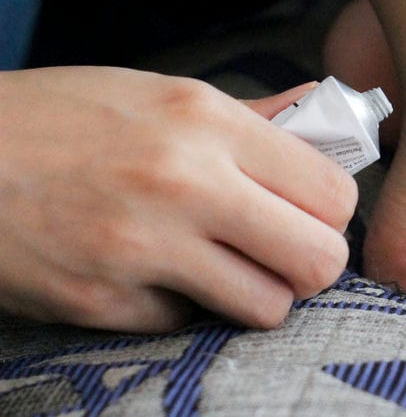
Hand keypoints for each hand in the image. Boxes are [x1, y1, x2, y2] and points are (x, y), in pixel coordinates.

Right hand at [0, 68, 357, 331]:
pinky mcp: (101, 303)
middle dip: (311, 263)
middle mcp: (184, 184)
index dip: (331, 212)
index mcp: (207, 121)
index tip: (310, 213)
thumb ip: (249, 118)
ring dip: (254, 294)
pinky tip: (148, 271)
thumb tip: (321, 116)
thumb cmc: (60, 118)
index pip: (333, 192)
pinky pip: (185, 323)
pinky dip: (178, 305)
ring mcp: (142, 250)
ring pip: (265, 307)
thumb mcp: (159, 93)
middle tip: (284, 254)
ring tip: (223, 267)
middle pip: (319, 259)